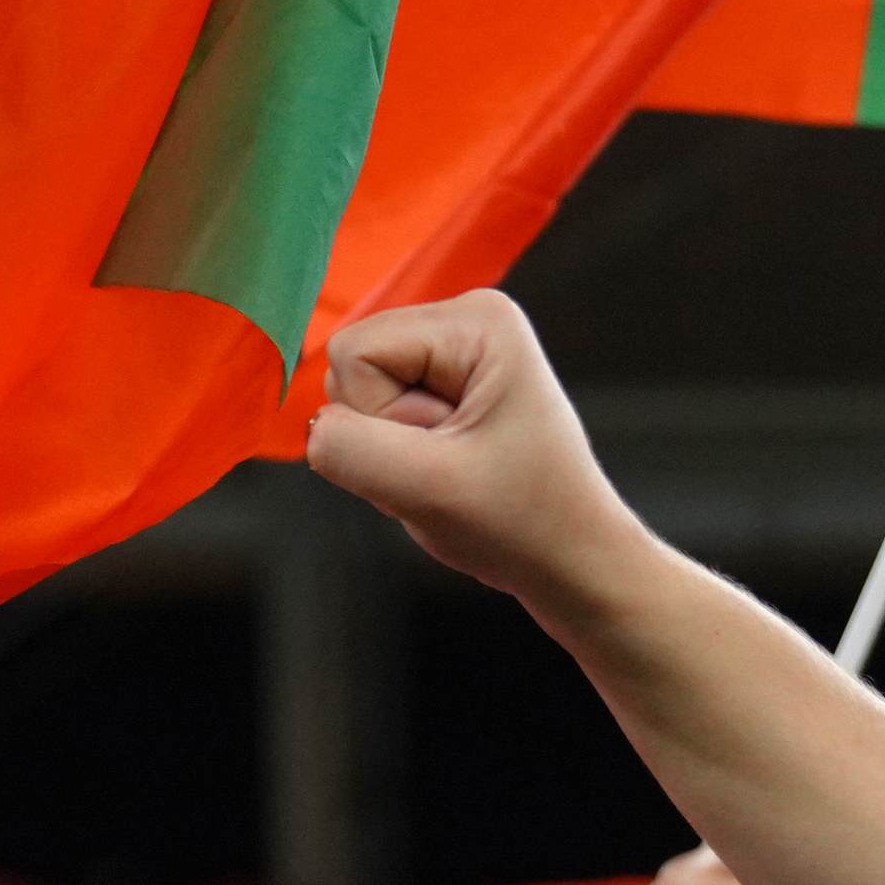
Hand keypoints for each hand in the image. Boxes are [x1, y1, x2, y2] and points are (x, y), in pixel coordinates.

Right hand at [304, 292, 649, 615]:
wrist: (572, 564)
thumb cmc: (527, 526)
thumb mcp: (428, 489)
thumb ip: (349, 450)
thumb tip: (311, 429)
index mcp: (478, 320)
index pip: (354, 354)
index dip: (382, 420)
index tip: (447, 454)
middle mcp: (467, 320)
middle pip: (353, 371)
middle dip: (387, 438)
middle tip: (451, 472)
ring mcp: (455, 354)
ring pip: (359, 401)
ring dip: (393, 456)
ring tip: (453, 477)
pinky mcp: (445, 387)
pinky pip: (377, 421)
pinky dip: (400, 463)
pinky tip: (449, 476)